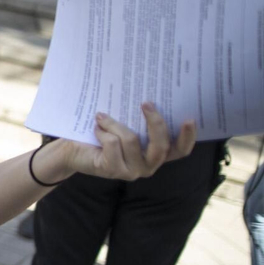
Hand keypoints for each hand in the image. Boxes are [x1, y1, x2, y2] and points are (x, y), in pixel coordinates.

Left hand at [48, 103, 196, 181]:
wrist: (73, 149)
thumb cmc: (103, 133)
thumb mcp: (125, 123)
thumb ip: (140, 117)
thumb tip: (151, 94)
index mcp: (155, 153)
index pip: (180, 150)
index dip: (188, 137)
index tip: (189, 118)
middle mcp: (148, 165)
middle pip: (161, 146)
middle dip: (155, 123)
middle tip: (146, 103)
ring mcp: (131, 171)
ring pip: (132, 141)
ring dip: (116, 124)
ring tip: (102, 116)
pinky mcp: (113, 170)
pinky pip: (113, 145)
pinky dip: (103, 131)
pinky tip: (96, 128)